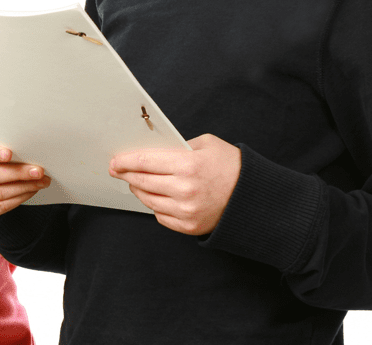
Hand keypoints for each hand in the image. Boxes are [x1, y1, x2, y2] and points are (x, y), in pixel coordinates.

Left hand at [109, 134, 240, 234]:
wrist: (255, 198)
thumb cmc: (232, 166)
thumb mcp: (206, 144)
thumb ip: (178, 146)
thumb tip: (152, 150)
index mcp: (188, 165)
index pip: (144, 162)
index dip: (125, 161)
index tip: (115, 161)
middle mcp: (185, 190)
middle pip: (142, 181)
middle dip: (126, 174)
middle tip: (117, 170)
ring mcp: (186, 211)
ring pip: (148, 200)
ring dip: (138, 190)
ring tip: (135, 182)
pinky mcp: (189, 227)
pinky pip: (160, 216)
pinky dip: (154, 205)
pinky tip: (155, 196)